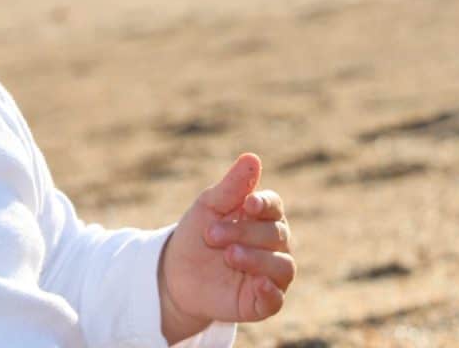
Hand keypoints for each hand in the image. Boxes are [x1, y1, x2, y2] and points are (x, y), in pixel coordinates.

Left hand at [159, 154, 294, 340]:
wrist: (176, 274)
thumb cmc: (196, 235)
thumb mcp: (208, 207)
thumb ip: (232, 186)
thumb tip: (252, 157)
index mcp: (262, 218)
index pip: (274, 206)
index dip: (265, 204)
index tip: (248, 204)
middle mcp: (274, 245)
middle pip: (276, 234)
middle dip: (244, 232)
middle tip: (211, 234)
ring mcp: (271, 274)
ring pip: (282, 265)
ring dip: (257, 259)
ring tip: (229, 255)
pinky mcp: (263, 301)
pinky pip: (276, 298)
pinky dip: (270, 291)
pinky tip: (258, 284)